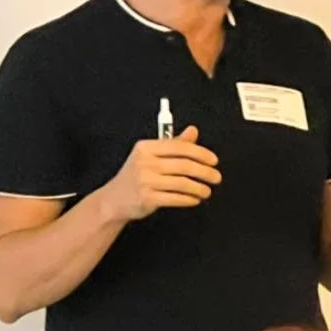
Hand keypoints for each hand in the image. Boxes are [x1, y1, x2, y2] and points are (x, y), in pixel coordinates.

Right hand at [101, 125, 221, 221]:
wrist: (114, 199)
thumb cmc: (136, 175)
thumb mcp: (151, 156)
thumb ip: (174, 144)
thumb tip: (193, 131)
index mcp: (146, 147)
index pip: (179, 147)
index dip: (201, 153)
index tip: (214, 160)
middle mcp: (144, 162)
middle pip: (183, 165)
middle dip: (205, 172)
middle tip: (216, 177)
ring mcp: (145, 181)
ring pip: (182, 183)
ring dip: (199, 188)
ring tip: (207, 191)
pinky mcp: (147, 198)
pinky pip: (175, 198)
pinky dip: (189, 199)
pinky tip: (195, 199)